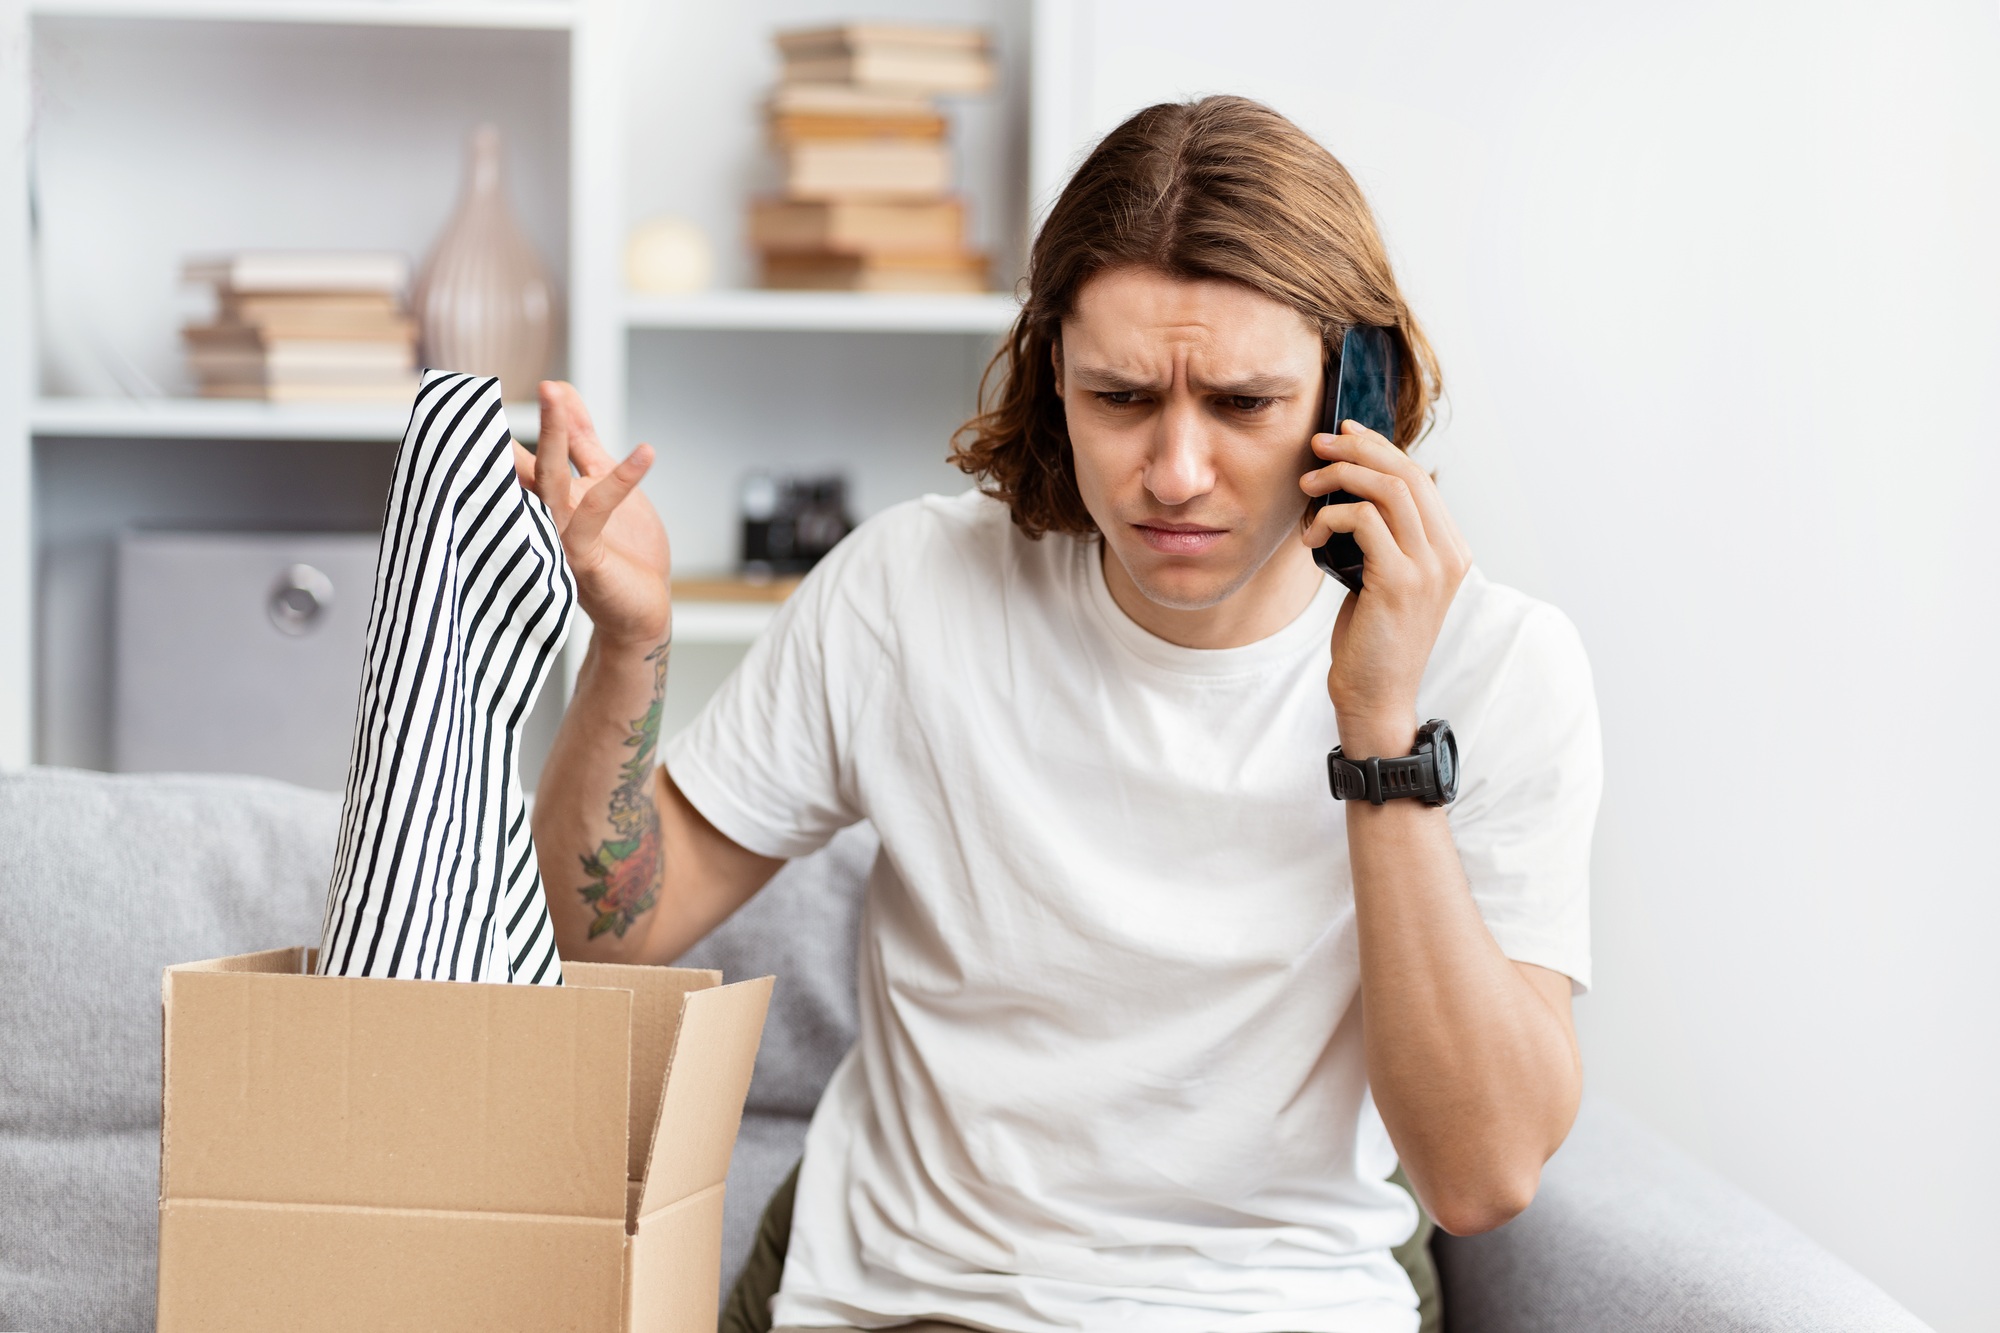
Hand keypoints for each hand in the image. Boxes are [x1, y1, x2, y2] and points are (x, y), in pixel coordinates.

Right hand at [513, 381, 670, 650]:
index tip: (513, 381)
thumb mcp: (605, 483)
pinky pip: (595, 510)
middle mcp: (544, 515)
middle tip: (525, 379)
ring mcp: (558, 536)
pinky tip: (646, 452)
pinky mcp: (581, 555)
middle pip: (527, 461)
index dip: (518, 417)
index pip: (527, 451)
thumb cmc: (623, 552)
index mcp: (547, 498)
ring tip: (554, 393)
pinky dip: (621, 479)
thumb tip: (563, 391)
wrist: (642, 612)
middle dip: (524, 419)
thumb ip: (584, 442)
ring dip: (553, 435)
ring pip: (550, 480)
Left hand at [1300, 421, 1471, 752]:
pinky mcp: (1401, 582)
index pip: (1418, 477)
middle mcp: (1449, 554)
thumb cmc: (1372, 639)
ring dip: (1340, 477)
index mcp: (1450, 549)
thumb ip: (1383, 538)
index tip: (1343, 434)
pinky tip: (1312, 535)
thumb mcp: (1382, 578)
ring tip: (1308, 485)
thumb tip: (1350, 489)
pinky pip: (1364, 520)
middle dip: (1357, 450)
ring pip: (1387, 489)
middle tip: (1318, 445)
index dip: (1379, 448)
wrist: (1376, 697)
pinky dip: (1331, 517)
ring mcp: (1430, 568)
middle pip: (1406, 473)